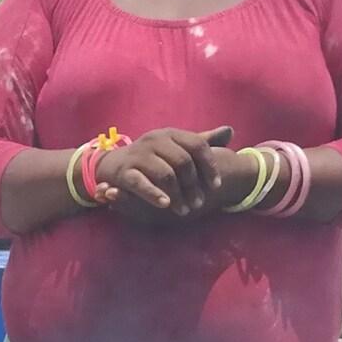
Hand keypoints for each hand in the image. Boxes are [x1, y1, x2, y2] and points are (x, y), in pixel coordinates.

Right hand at [97, 127, 234, 219]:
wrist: (111, 164)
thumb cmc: (150, 158)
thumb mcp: (175, 147)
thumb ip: (202, 141)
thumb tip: (230, 131)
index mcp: (171, 134)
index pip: (197, 145)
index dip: (209, 166)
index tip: (216, 186)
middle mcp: (155, 140)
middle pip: (183, 162)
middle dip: (193, 185)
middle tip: (199, 204)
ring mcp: (139, 154)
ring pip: (165, 174)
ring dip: (178, 195)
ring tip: (184, 210)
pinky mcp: (124, 171)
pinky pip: (140, 182)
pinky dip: (154, 194)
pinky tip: (165, 205)